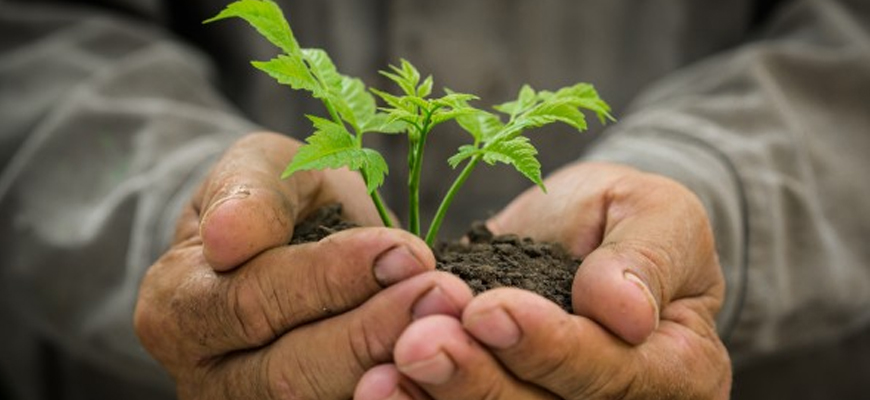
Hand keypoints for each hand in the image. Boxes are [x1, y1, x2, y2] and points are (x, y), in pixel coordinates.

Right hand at [134, 132, 473, 398]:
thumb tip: (226, 238)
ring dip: (394, 370)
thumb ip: (248, 193)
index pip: (251, 302)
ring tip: (453, 326)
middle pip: (288, 374)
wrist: (294, 246)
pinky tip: (445, 366)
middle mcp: (208, 375)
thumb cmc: (278, 203)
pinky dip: (401, 394)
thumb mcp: (260, 171)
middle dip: (371, 332)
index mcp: (178, 307)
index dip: (329, 278)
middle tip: (443, 294)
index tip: (404, 250)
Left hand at [355, 162, 730, 398]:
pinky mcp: (512, 396)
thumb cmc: (630, 217)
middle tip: (417, 345)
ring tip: (383, 374)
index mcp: (678, 369)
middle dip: (478, 383)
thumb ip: (647, 258)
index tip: (489, 309)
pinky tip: (376, 387)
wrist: (588, 231)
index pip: (614, 375)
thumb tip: (624, 312)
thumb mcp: (658, 214)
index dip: (550, 348)